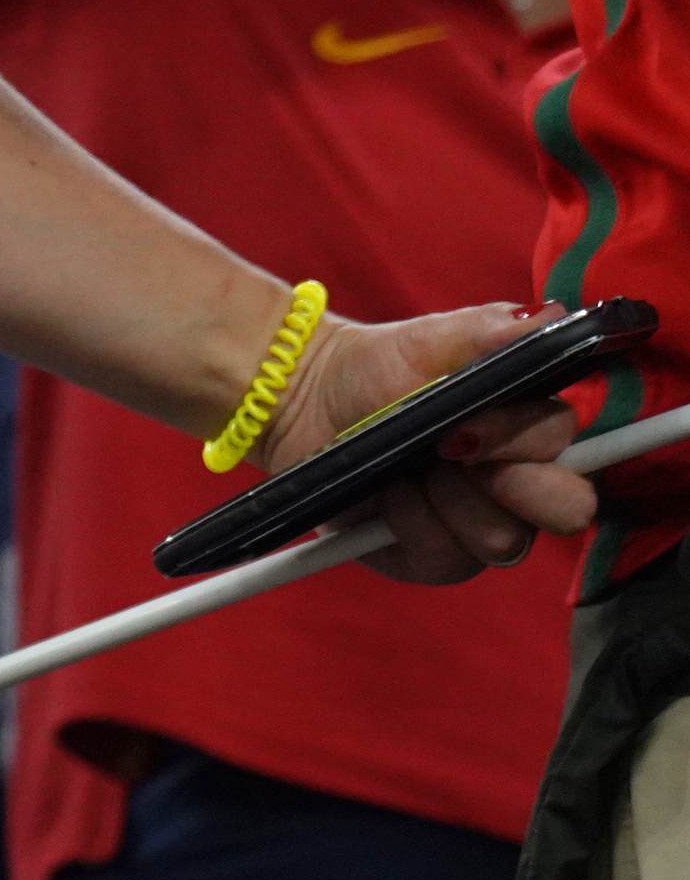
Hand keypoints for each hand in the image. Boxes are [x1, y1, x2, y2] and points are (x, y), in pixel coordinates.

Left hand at [256, 300, 601, 583]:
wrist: (308, 402)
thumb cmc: (381, 368)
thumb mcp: (431, 339)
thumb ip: (494, 330)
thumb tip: (553, 319)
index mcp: (531, 437)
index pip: (572, 454)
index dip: (526, 444)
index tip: (463, 423)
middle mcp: (519, 487)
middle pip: (564, 511)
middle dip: (504, 482)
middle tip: (443, 450)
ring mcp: (480, 527)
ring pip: (501, 539)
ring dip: (443, 498)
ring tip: (404, 466)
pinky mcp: (437, 559)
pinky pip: (443, 557)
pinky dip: (407, 521)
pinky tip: (383, 494)